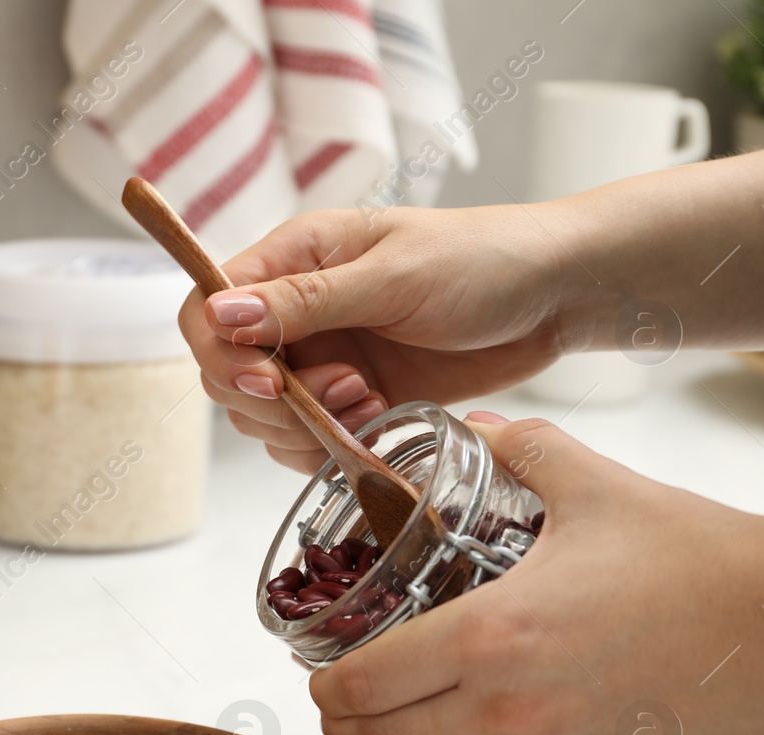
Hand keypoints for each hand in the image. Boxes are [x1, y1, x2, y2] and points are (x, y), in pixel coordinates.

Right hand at [178, 205, 578, 473]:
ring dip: (305, 426)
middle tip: (345, 389)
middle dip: (271, 400)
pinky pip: (305, 440)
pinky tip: (378, 422)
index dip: (220, 353)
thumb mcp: (393, 275)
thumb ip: (305, 301)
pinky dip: (328, 447)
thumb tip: (221, 312)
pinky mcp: (352, 398)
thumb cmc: (485, 260)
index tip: (270, 381)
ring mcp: (322, 357)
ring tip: (372, 401)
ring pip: (261, 417)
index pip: (207, 309)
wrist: (555, 294)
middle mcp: (296, 309)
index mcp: (294, 258)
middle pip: (225, 373)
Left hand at [311, 414, 763, 734]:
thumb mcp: (595, 486)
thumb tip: (475, 426)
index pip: (361, 686)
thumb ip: (518, 450)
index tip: (323, 676)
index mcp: (491, 638)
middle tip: (344, 714)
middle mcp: (511, 718)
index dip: (326, 687)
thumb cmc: (703, 562)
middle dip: (348, 731)